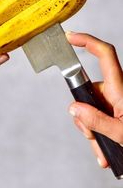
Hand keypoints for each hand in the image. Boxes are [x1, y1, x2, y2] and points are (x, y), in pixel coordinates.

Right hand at [66, 32, 122, 167]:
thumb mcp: (120, 133)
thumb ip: (96, 121)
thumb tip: (74, 108)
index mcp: (121, 88)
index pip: (104, 54)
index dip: (87, 41)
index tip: (70, 37)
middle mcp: (118, 90)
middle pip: (90, 90)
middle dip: (85, 116)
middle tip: (92, 137)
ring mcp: (117, 101)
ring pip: (92, 107)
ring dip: (93, 130)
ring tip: (103, 149)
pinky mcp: (116, 111)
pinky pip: (98, 117)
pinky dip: (98, 134)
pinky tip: (105, 151)